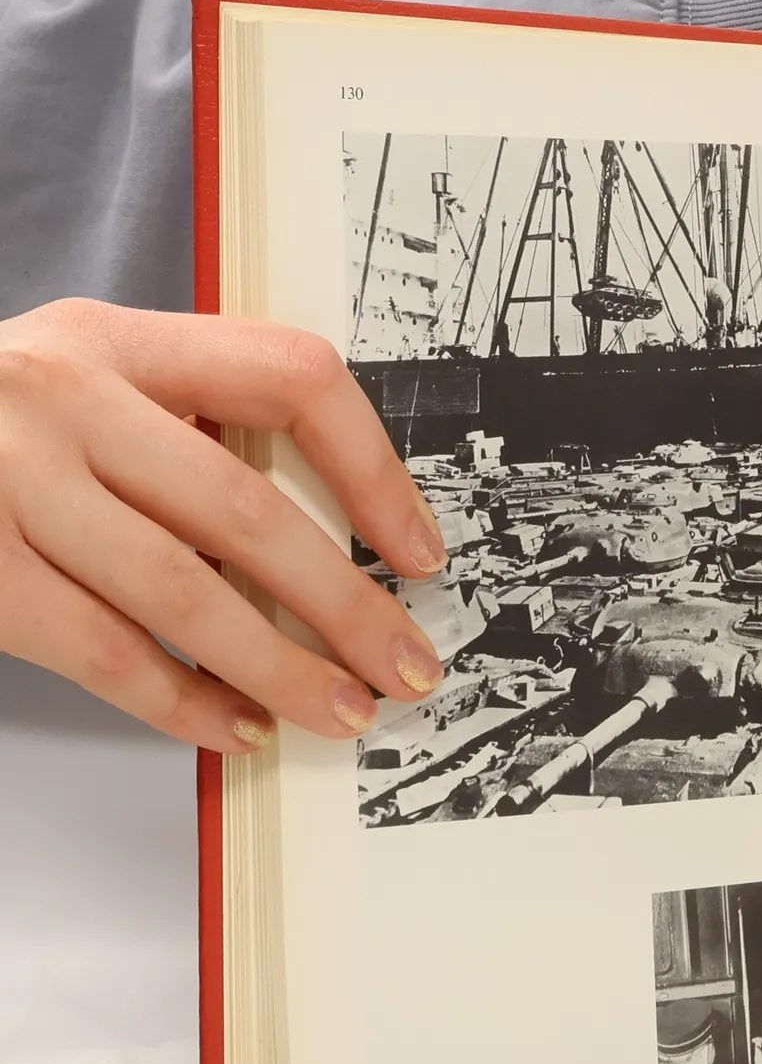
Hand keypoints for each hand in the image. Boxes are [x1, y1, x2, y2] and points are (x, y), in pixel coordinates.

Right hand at [0, 301, 446, 750]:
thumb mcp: (83, 383)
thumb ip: (186, 428)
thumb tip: (332, 542)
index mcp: (117, 337)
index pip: (289, 377)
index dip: (373, 468)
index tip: (419, 549)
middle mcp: (61, 395)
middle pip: (247, 509)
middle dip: (345, 605)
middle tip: (407, 664)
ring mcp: (7, 482)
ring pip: (182, 592)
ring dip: (279, 667)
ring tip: (343, 712)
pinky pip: (101, 649)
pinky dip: (181, 700)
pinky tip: (236, 727)